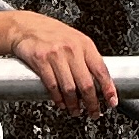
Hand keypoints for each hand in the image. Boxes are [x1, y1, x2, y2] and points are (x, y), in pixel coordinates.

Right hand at [2, 10, 118, 116]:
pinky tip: (61, 103)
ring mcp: (56, 55)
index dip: (108, 89)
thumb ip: (86, 58)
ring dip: (74, 105)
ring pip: (69, 88)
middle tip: (94, 113)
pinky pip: (52, 86)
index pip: (101, 70)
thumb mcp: (75, 40)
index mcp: (84, 44)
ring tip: (76, 111)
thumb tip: (99, 82)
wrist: (26, 26)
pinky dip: (58, 99)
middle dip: (92, 103)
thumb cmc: (52, 33)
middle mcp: (72, 49)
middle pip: (86, 84)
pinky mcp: (40, 61)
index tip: (112, 101)